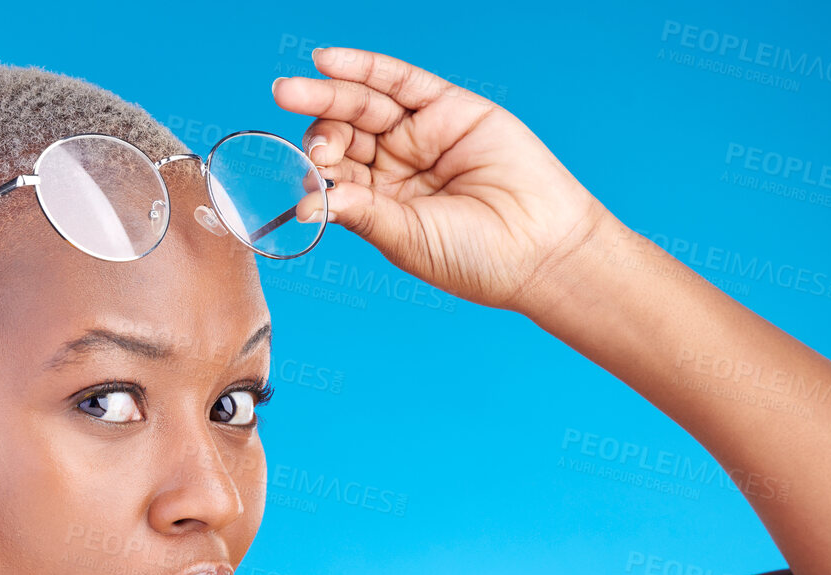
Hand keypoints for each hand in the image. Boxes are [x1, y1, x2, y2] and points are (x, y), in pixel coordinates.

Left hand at [273, 45, 616, 314]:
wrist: (540, 248)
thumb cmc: (475, 257)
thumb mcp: (406, 238)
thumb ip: (360, 213)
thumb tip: (304, 205)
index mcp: (380, 202)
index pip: (335, 175)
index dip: (316, 169)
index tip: (309, 175)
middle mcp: (396, 165)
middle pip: (344, 135)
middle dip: (318, 130)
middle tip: (309, 140)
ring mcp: (421, 134)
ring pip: (365, 105)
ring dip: (326, 94)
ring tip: (290, 91)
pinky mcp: (449, 107)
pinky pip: (400, 81)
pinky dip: (364, 67)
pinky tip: (327, 61)